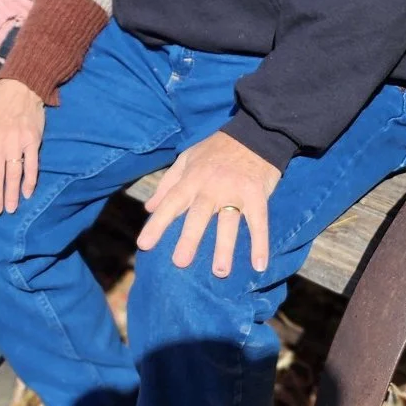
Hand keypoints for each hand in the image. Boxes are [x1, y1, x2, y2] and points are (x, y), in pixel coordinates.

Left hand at [137, 131, 281, 276]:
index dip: (157, 223)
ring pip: (228, 222)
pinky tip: (259, 266)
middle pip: (199, 215)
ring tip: (220, 272)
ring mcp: (235, 191)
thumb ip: (168, 183)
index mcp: (192, 178)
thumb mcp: (188, 158)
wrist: (256, 133)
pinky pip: (259, 222)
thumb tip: (149, 208)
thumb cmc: (217, 149)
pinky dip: (260, 243)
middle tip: (180, 263)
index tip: (144, 245)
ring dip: (225, 247)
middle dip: (189, 238)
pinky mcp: (257, 195)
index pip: (171, 202)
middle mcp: (212, 186)